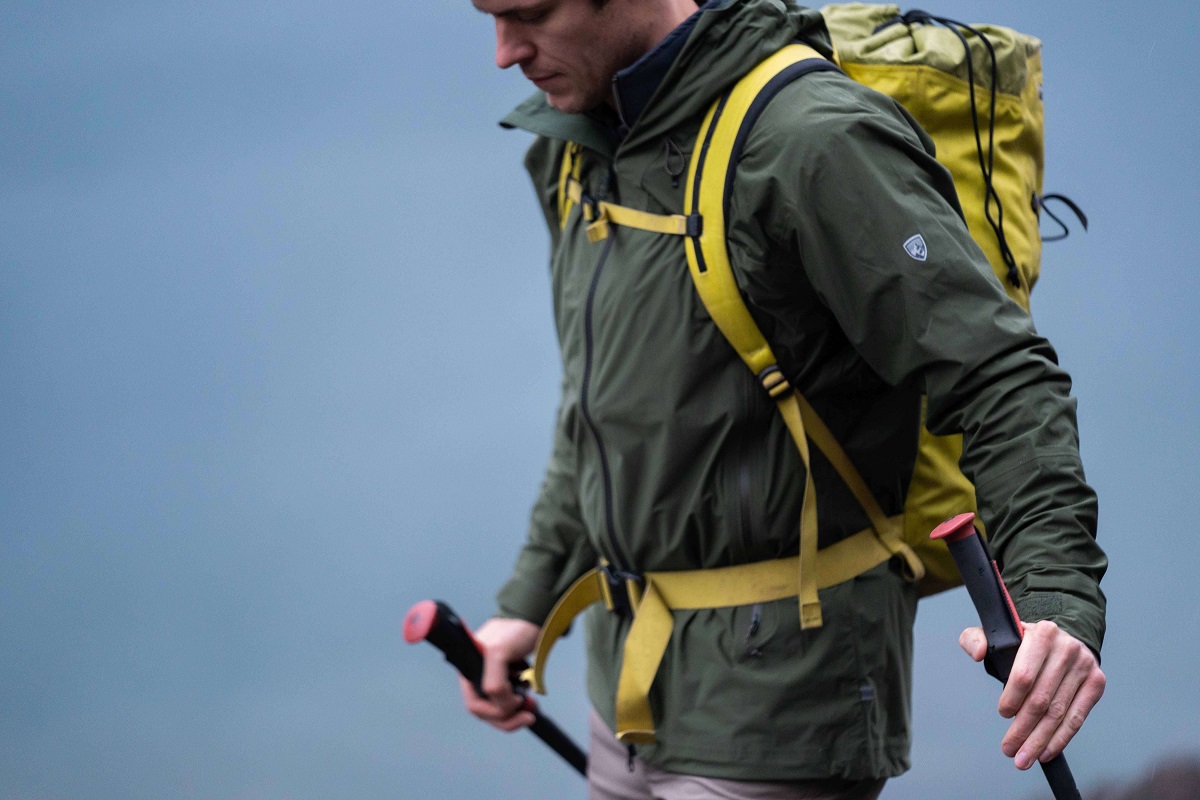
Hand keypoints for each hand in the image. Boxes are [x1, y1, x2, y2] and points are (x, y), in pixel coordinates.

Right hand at [459, 616, 541, 731]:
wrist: (533, 618)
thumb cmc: (514, 630)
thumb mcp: (498, 653)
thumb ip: (494, 682)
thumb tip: (498, 703)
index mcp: (468, 671)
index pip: (475, 705)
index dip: (494, 712)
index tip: (515, 705)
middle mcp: (477, 677)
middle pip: (487, 712)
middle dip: (508, 716)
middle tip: (528, 714)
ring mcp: (492, 679)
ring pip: (500, 708)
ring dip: (515, 710)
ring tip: (530, 702)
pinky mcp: (506, 678)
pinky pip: (510, 700)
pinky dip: (520, 701)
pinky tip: (529, 691)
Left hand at [960, 620, 1105, 769]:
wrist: (1063, 638)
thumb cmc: (1024, 643)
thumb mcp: (998, 634)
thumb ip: (976, 639)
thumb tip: (978, 653)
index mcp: (1042, 634)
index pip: (1024, 675)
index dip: (1012, 699)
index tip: (1003, 714)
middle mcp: (1067, 649)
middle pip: (1042, 700)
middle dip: (1023, 730)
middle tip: (1008, 750)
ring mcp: (1085, 666)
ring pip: (1059, 713)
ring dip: (1039, 741)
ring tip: (1023, 759)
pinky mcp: (1097, 683)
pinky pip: (1077, 718)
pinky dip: (1060, 739)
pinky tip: (1045, 752)